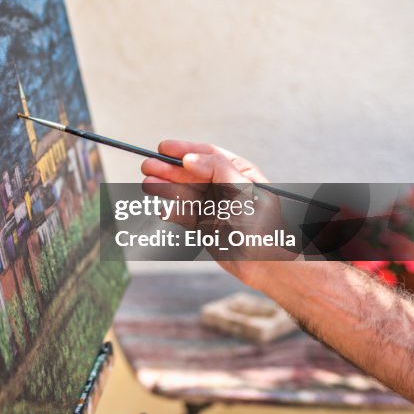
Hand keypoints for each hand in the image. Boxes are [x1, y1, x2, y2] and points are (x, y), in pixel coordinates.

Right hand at [140, 140, 290, 285]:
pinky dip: (171, 210)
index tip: (163, 148)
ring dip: (165, 187)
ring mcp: (212, 205)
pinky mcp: (203, 224)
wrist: (266, 265)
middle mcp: (223, 186)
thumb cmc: (264, 227)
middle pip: (190, 173)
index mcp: (238, 172)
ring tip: (147, 184)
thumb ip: (218, 171)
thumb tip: (190, 158)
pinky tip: (162, 209)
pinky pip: (182, 213)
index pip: (208, 155)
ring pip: (183, 192)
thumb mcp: (244, 193)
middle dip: (168, 169)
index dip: (184, 150)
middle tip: (148, 166)